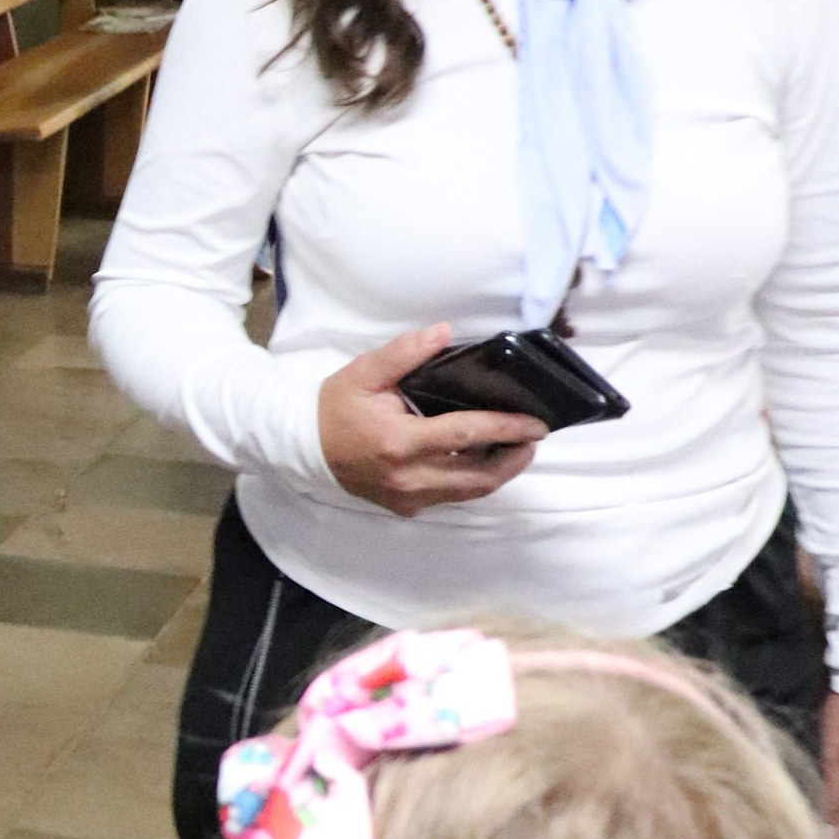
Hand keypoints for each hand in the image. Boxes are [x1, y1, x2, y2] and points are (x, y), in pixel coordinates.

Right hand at [318, 325, 543, 517]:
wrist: (302, 447)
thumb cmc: (335, 408)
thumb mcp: (365, 372)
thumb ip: (405, 353)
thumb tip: (444, 333)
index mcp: (399, 442)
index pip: (466, 434)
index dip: (507, 428)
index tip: (536, 423)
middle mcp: (408, 477)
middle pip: (479, 476)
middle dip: (514, 457)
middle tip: (534, 437)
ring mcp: (407, 497)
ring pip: (469, 492)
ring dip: (499, 472)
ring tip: (517, 448)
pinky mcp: (405, 506)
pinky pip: (450, 496)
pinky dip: (472, 479)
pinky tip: (480, 458)